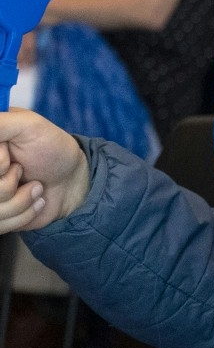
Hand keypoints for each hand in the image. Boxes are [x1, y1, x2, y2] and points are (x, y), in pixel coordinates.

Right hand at [0, 109, 89, 232]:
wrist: (72, 180)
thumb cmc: (52, 148)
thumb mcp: (29, 125)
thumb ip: (0, 123)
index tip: (8, 157)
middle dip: (7, 182)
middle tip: (22, 169)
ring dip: (20, 199)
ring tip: (32, 185)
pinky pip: (1, 225)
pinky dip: (25, 213)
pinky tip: (34, 200)